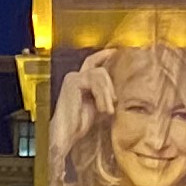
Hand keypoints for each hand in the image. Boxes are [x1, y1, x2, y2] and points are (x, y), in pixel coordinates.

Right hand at [50, 53, 117, 167]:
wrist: (65, 134)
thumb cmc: (79, 124)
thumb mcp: (96, 106)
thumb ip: (104, 94)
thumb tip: (119, 90)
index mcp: (80, 80)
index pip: (93, 62)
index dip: (104, 55)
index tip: (115, 51)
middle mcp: (75, 76)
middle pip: (100, 69)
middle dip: (109, 86)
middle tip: (113, 103)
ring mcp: (74, 78)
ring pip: (100, 75)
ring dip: (106, 94)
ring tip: (107, 111)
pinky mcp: (74, 82)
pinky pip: (95, 82)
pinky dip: (102, 96)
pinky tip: (101, 109)